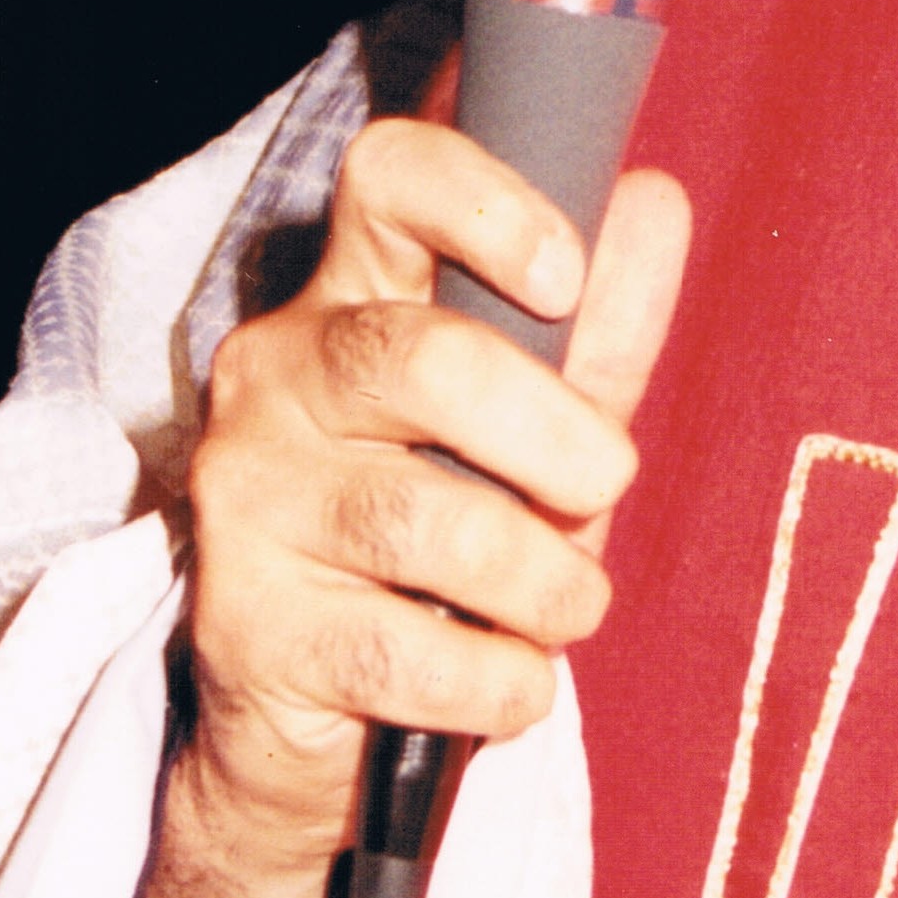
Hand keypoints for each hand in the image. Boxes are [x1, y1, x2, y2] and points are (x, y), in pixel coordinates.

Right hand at [142, 119, 689, 897]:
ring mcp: (247, 498)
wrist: (322, 720)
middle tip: (606, 483)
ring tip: (569, 604)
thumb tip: (654, 204)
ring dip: (542, 581)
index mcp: (352, 293)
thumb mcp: (539, 430)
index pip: (388, 178)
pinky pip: (407, 653)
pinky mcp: (243, 625)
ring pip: (426, 521)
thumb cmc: (448, 542)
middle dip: (554, 434)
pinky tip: (508, 680)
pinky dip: (498, 680)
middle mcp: (275, 374)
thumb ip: (598, 330)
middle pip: (422, 358)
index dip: (486, 206)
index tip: (566, 276)